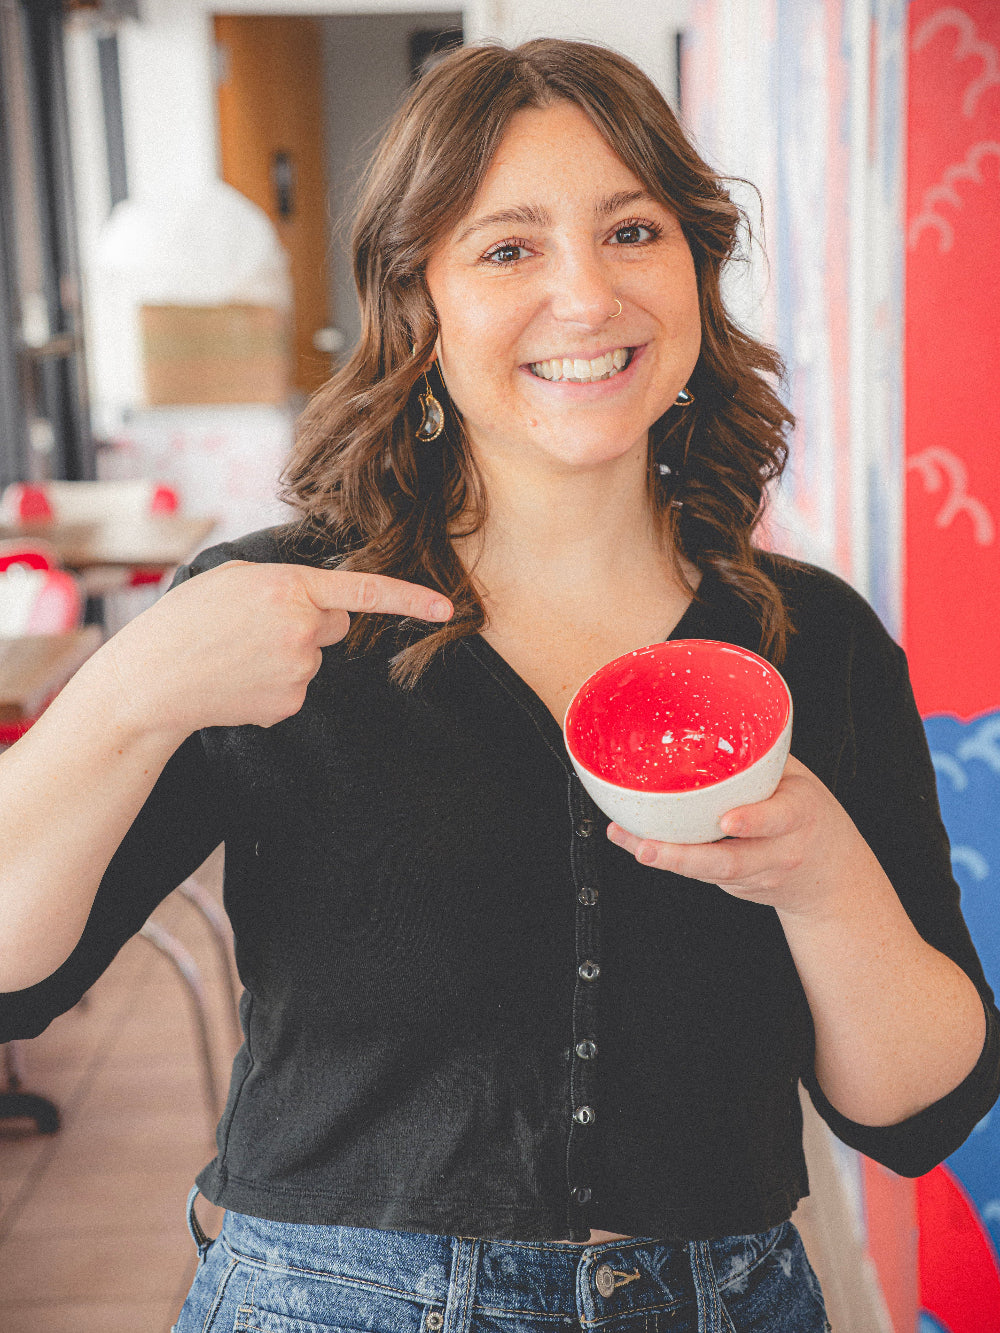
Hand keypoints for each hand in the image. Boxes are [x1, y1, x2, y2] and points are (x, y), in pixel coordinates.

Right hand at [99, 562, 452, 736]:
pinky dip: (272, 682)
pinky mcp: (288, 704)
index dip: (411, 599)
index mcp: (289, 588)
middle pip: (335, 623)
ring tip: (236, 654)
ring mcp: (298, 672)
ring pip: (312, 656)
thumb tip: (319, 605)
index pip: (365, 592)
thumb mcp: (234, 578)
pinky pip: (296, 686)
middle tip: (257, 625)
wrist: (153, 681)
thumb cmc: (186, 621)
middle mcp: (301, 630)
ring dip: (285, 653)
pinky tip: (238, 680)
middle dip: (311, 621)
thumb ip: (285, 583)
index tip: (447, 608)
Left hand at [606, 754, 883, 919]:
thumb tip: (713, 720)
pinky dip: (669, 860)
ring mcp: (756, 876)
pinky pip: (702, 875)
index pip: (778, 818)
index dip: (754, 820)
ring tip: (634, 844)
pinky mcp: (738, 888)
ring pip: (710, 873)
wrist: (833, 878)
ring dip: (667, 860)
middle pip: (730, 861)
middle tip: (648, 847)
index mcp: (798, 815)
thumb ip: (761, 762)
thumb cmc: (809, 817)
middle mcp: (778, 852)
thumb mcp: (797, 782)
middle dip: (685, 858)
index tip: (728, 820)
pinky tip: (636, 844)